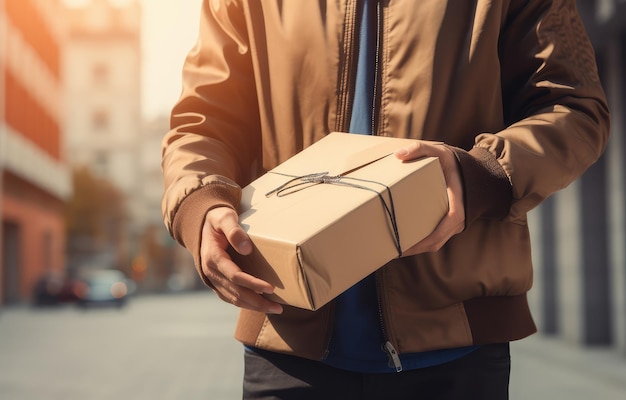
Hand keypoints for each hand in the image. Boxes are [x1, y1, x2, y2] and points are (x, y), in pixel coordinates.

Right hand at [200, 206, 282, 313]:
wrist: (202, 223)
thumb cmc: (217, 218)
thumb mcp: (224, 217)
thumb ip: (234, 231)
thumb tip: (247, 249)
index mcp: (213, 257)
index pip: (235, 276)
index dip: (253, 284)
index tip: (270, 288)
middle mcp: (210, 272)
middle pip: (236, 292)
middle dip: (257, 302)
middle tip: (278, 308)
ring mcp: (212, 279)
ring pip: (233, 298)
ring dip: (253, 306)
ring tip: (273, 309)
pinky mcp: (217, 281)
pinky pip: (230, 297)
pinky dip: (245, 303)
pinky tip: (259, 305)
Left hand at [394, 140, 464, 254]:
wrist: (474, 170)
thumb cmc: (455, 162)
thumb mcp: (440, 150)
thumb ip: (420, 148)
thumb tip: (399, 154)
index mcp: (458, 208)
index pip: (442, 231)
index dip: (424, 241)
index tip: (405, 247)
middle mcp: (457, 221)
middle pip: (434, 242)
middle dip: (413, 249)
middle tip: (390, 251)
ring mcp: (453, 225)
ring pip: (434, 243)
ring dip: (415, 248)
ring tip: (392, 248)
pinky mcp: (447, 224)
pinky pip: (434, 237)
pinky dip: (419, 242)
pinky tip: (402, 239)